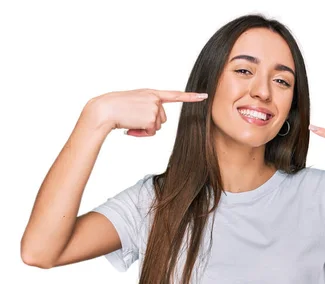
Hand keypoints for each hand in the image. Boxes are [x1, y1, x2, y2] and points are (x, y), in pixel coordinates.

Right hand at [82, 88, 207, 136]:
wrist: (104, 110)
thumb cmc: (115, 108)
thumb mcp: (134, 102)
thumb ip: (147, 108)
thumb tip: (153, 124)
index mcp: (151, 93)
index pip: (174, 95)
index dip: (191, 97)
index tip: (204, 96)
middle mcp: (155, 99)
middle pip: (162, 119)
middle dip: (149, 123)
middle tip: (134, 120)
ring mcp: (154, 108)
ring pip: (157, 126)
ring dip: (145, 129)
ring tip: (131, 122)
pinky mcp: (151, 118)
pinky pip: (151, 132)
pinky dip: (141, 133)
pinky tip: (131, 127)